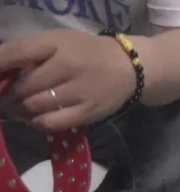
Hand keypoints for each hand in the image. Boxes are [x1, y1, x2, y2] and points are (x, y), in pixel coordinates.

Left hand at [0, 30, 136, 131]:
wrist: (128, 67)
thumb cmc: (86, 53)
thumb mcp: (59, 41)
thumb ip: (30, 52)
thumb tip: (1, 73)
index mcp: (58, 44)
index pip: (18, 53)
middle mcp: (69, 66)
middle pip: (24, 86)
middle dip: (11, 94)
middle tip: (10, 97)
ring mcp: (80, 91)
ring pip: (35, 106)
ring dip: (21, 110)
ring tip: (21, 108)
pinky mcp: (89, 112)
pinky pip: (53, 123)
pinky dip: (38, 122)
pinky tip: (37, 119)